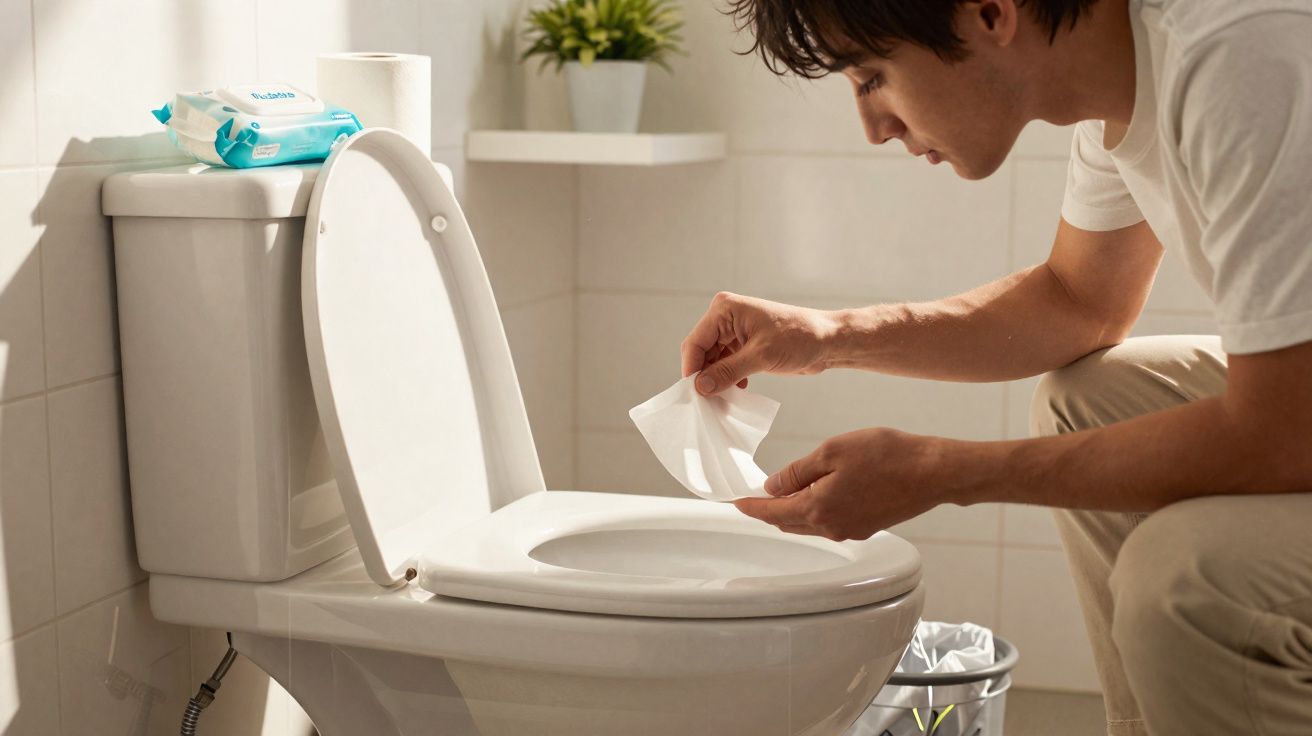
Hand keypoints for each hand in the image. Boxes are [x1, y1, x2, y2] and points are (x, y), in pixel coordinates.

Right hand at [681, 292, 842, 395]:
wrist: (827, 340)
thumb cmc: (799, 338)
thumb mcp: (760, 357)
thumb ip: (727, 372)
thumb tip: (700, 387)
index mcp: (725, 310)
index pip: (695, 343)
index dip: (692, 370)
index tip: (695, 396)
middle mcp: (725, 317)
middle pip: (701, 352)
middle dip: (704, 376)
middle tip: (708, 402)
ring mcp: (734, 331)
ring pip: (712, 360)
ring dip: (716, 380)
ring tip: (723, 400)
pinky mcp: (743, 344)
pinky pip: (725, 363)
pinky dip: (727, 378)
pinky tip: (737, 390)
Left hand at [733, 428, 958, 540]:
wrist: (933, 473)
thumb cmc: (888, 456)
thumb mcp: (832, 452)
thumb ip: (797, 471)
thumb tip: (773, 486)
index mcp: (817, 508)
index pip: (772, 512)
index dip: (751, 507)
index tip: (736, 503)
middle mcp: (831, 527)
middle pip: (788, 523)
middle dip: (769, 510)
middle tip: (755, 497)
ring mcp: (850, 530)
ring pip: (809, 524)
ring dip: (792, 511)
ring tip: (783, 492)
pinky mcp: (867, 527)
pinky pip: (829, 522)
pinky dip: (815, 510)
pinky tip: (818, 493)